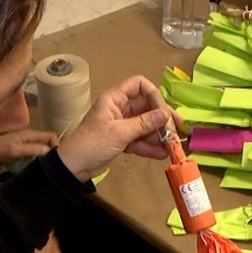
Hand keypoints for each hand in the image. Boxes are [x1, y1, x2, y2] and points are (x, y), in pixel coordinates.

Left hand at [0, 129, 57, 168]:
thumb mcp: (15, 150)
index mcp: (30, 134)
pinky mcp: (21, 148)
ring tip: (46, 165)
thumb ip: (32, 149)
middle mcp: (30, 136)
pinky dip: (39, 156)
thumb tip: (49, 150)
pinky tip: (37, 164)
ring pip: (42, 145)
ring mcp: (25, 142)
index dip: (56, 144)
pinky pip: (35, 150)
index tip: (56, 158)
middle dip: (53, 150)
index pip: (51, 135)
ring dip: (46, 154)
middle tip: (52, 164)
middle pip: (48, 140)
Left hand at [56, 75, 179, 181]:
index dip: (153, 94)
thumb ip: (144, 124)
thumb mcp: (120, 133)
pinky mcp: (122, 140)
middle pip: (146, 107)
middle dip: (161, 118)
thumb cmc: (93, 143)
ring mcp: (122, 125)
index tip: (163, 110)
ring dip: (158, 134)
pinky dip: (150, 146)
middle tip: (177, 130)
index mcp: (115, 99)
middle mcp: (120, 109)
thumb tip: (166, 114)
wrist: (74, 167)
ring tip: (172, 145)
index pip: (138, 85)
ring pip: (145, 125)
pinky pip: (140, 139)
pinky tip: (162, 154)